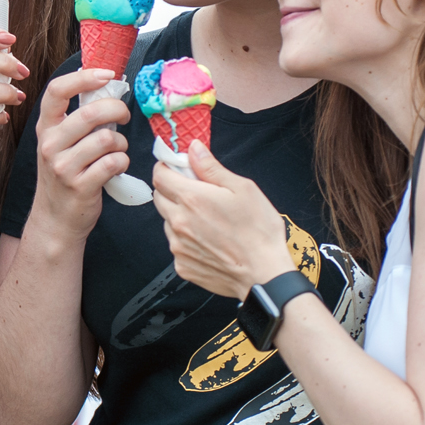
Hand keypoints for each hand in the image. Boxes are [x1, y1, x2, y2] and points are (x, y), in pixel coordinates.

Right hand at [26, 69, 130, 238]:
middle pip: (91, 112)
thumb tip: (106, 88)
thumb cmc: (64, 176)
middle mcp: (50, 144)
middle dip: (117, 110)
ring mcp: (63, 167)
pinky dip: (122, 162)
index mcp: (46, 128)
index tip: (107, 74)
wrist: (55, 219)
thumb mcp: (59, 144)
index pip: (57, 90)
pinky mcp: (81, 186)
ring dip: (121, 143)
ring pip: (107, 139)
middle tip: (123, 116)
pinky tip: (116, 167)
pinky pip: (114, 162)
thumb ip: (76, 120)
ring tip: (116, 151)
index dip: (84, 77)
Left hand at [152, 141, 294, 298]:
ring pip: (167, 222)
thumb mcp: (242, 189)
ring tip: (208, 221)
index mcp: (191, 199)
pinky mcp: (182, 265)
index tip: (177, 168)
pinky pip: (177, 245)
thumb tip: (193, 148)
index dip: (166, 168)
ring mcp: (177, 246)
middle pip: (159, 197)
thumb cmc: (258, 231)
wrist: (264, 275)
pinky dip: (186, 239)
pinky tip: (209, 241)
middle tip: (197, 192)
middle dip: (172, 190)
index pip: (159, 175)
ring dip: (180, 216)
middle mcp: (178, 222)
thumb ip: (211, 167)